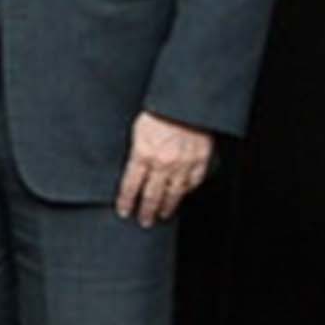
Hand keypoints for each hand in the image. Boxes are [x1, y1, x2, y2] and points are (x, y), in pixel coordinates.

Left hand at [117, 110, 211, 225]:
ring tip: (162, 215)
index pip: (131, 186)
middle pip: (152, 195)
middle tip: (144, 221)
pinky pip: (193, 182)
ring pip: (174, 193)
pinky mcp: (200, 161)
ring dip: (167, 207)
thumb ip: (135, 153)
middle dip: (146, 211)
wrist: (185, 103)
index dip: (126, 201)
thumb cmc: (158, 112)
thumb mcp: (137, 131)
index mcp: (143, 154)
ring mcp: (183, 164)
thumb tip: (132, 170)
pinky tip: (182, 196)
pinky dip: (187, 191)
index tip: (124, 212)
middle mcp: (163, 163)